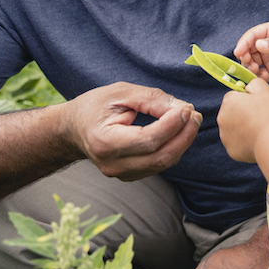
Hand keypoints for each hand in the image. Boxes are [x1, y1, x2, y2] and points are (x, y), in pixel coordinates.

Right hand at [66, 82, 200, 179]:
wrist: (74, 129)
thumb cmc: (95, 106)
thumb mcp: (120, 93)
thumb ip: (150, 99)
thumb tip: (182, 109)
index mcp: (105, 143)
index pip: (148, 140)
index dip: (172, 125)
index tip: (187, 108)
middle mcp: (113, 165)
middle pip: (160, 157)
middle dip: (183, 135)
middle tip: (195, 114)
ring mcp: (121, 175)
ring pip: (163, 163)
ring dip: (182, 142)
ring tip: (190, 119)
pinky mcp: (130, 176)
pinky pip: (159, 165)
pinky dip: (173, 148)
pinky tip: (178, 131)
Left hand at [217, 79, 268, 163]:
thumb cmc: (268, 114)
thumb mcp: (263, 89)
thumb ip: (253, 83)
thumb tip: (248, 87)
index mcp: (228, 101)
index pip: (234, 97)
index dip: (247, 100)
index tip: (257, 105)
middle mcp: (221, 118)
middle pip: (232, 113)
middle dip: (242, 114)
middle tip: (259, 118)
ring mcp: (225, 136)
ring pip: (233, 129)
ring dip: (243, 129)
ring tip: (259, 130)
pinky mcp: (230, 150)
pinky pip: (237, 144)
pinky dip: (244, 143)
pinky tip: (256, 141)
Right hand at [233, 20, 268, 80]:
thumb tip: (258, 44)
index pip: (253, 35)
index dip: (244, 43)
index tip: (238, 52)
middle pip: (249, 49)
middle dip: (245, 56)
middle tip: (248, 63)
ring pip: (253, 62)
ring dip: (250, 67)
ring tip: (255, 71)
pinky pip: (261, 74)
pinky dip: (258, 77)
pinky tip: (262, 78)